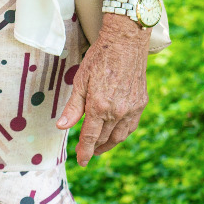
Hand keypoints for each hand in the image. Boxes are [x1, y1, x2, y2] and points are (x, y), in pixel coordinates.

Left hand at [54, 13, 148, 165]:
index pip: (91, 137)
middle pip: (105, 139)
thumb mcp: (80, 81)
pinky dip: (123, 133)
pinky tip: (116, 132)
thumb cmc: (100, 58)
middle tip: (87, 153)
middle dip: (95, 148)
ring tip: (100, 146)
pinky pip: (131, 126)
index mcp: (100, 107)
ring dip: (109, 144)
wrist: (125, 43)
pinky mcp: (141, 103)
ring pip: (120, 136)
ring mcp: (132, 108)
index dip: (85, 151)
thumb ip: (73, 107)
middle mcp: (118, 112)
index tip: (81, 161)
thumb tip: (62, 127)